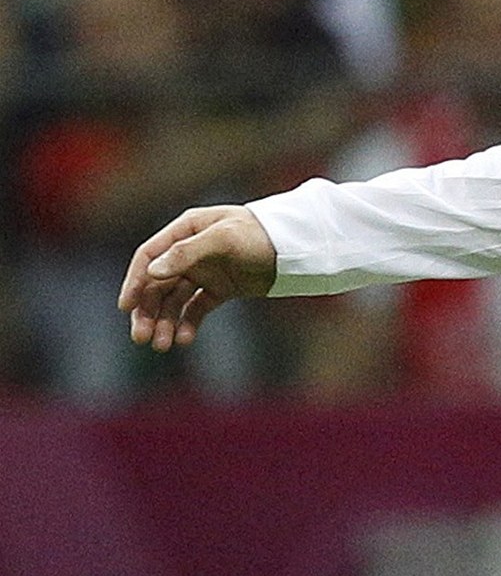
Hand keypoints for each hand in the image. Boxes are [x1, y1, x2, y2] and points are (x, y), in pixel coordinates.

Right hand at [117, 205, 278, 351]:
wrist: (299, 247)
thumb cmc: (261, 234)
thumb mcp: (225, 239)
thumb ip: (188, 253)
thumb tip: (152, 271)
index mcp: (187, 230)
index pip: (149, 257)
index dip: (135, 282)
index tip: (126, 307)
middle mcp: (191, 251)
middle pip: (158, 283)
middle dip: (147, 311)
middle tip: (142, 338)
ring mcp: (206, 270)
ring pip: (175, 300)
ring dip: (165, 322)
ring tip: (163, 345)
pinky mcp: (222, 288)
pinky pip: (197, 308)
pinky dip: (189, 323)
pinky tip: (185, 339)